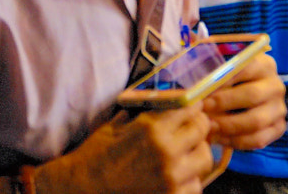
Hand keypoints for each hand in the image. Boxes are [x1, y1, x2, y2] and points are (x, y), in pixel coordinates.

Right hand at [36, 106, 211, 193]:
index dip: (191, 104)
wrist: (82, 189)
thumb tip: (163, 102)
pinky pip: (196, 186)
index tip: (190, 106)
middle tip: (190, 128)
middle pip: (202, 130)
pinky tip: (177, 178)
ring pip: (205, 159)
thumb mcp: (116, 125)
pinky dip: (190, 181)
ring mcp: (172, 179)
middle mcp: (167, 152)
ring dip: (196, 154)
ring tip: (185, 155)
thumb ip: (143, 114)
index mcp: (151, 128)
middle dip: (197, 126)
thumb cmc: (95, 156)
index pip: (188, 106)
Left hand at [201, 52, 287, 152]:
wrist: (258, 95)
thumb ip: (213, 66)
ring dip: (228, 126)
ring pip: (255, 122)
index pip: (244, 68)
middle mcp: (275, 85)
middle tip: (203, 109)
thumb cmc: (234, 78)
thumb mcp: (227, 66)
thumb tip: (194, 67)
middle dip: (224, 104)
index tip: (203, 89)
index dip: (222, 79)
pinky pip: (258, 140)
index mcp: (264, 64)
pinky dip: (236, 142)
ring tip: (208, 127)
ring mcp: (279, 109)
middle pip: (251, 95)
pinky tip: (218, 138)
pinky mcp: (279, 128)